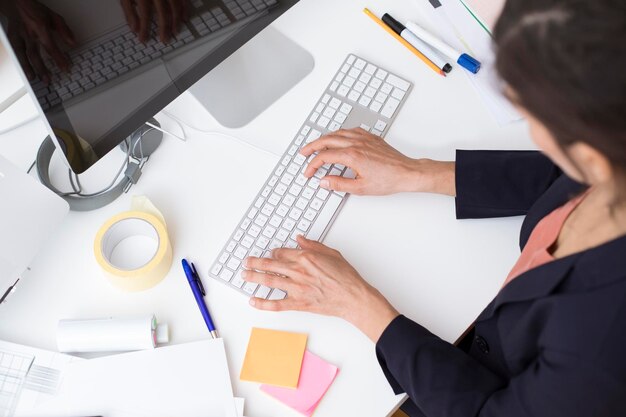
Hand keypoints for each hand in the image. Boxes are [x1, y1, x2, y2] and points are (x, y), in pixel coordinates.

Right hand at [8, 0, 76, 82]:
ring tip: (34, 78)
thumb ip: (64, 30)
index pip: (50, 47)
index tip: (65, 68)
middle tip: (49, 80)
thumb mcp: (54, 17)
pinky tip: (24, 70)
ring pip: (23, 54)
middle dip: (42, 68)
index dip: (58, 59)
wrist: (16, 3)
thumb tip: (73, 43)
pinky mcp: (12, 37)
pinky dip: (19, 62)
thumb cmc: (35, 10)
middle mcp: (28, 33)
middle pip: (35, 53)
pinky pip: (15, 51)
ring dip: (28, 67)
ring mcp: (19, 35)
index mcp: (40, 27)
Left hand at [121, 0, 189, 43]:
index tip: (144, 40)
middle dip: (164, 28)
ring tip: (175, 32)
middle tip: (164, 40)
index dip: (144, 28)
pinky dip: (185, 9)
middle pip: (162, 12)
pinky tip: (184, 18)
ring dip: (176, 21)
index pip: (145, 14)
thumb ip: (129, 10)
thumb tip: (133, 27)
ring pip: (175, 6)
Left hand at [243, 236, 399, 341]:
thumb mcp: (332, 253)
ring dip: (254, 277)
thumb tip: (300, 239)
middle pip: (271, 265)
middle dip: (255, 263)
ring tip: (244, 275)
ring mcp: (297, 288)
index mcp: (306, 258)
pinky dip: (263, 303)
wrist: (353, 297)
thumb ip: (313, 245)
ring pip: (270, 281)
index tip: (270, 254)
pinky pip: (276, 304)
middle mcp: (298, 272)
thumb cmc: (346, 277)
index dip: (274, 253)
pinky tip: (253, 301)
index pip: (283, 253)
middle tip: (246, 262)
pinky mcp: (298, 303)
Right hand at [300, 128, 455, 195]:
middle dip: (312, 146)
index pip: (324, 157)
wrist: (406, 172)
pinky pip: (350, 130)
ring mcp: (364, 138)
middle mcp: (356, 143)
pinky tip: (338, 137)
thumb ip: (339, 184)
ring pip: (337, 132)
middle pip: (326, 140)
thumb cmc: (388, 180)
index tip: (309, 173)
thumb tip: (324, 182)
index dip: (312, 165)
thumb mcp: (360, 188)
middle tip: (303, 153)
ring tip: (316, 145)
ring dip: (324, 138)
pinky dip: (339, 133)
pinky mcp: (371, 137)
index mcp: (352, 156)